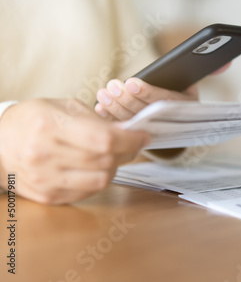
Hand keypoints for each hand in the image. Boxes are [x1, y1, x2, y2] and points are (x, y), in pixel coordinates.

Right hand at [0, 99, 149, 203]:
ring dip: (115, 167)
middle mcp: (44, 155)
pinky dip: (98, 179)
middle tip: (132, 143)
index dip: (131, 139)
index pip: (104, 140)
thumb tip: (130, 130)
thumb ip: (98, 119)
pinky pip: (88, 192)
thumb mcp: (64, 107)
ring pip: (101, 180)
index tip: (143, 135)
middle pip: (106, 161)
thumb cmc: (34, 120)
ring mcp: (45, 179)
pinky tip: (94, 166)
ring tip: (112, 155)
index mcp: (49, 126)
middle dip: (128, 151)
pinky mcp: (47, 196)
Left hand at [94, 62, 230, 120]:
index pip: (166, 101)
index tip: (131, 82)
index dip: (148, 92)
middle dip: (126, 99)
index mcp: (186, 108)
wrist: (177, 120)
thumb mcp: (196, 83)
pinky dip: (111, 118)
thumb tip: (225, 61)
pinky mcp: (141, 137)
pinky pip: (124, 129)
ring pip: (133, 121)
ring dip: (116, 108)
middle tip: (111, 86)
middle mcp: (172, 122)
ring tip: (104, 93)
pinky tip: (101, 108)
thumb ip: (210, 69)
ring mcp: (155, 131)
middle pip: (146, 112)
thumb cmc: (182, 93)